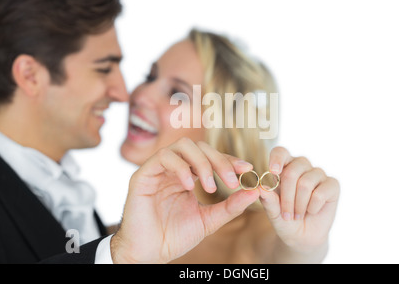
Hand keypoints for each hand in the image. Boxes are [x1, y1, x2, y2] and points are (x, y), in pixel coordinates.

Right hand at [110, 138, 258, 263]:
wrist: (148, 253)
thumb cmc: (174, 237)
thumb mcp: (209, 220)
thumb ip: (231, 206)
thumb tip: (256, 191)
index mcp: (188, 175)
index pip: (211, 157)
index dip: (229, 160)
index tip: (247, 169)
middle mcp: (174, 168)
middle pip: (199, 147)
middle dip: (219, 161)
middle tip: (232, 181)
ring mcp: (158, 169)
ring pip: (183, 146)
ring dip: (202, 162)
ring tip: (211, 187)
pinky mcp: (143, 174)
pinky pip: (163, 157)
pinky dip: (180, 167)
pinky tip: (190, 186)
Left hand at [259, 147, 339, 259]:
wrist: (303, 236)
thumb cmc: (285, 220)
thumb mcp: (273, 213)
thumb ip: (268, 201)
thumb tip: (261, 188)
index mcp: (284, 166)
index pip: (280, 152)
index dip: (277, 159)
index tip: (273, 172)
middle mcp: (301, 166)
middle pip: (292, 172)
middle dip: (286, 197)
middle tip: (286, 214)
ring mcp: (318, 174)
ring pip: (305, 183)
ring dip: (299, 205)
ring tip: (297, 215)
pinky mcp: (332, 185)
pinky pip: (320, 193)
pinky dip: (313, 207)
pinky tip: (312, 211)